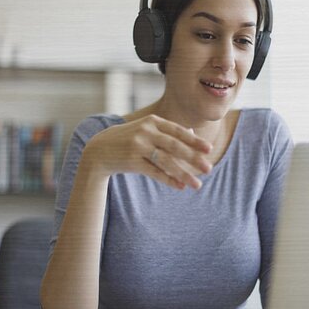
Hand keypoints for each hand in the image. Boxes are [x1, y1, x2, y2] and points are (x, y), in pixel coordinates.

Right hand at [83, 114, 212, 189]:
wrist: (99, 149)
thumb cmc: (129, 139)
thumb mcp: (147, 130)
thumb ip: (168, 131)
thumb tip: (193, 133)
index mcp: (152, 121)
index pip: (178, 131)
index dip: (194, 140)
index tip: (209, 149)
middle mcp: (146, 131)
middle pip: (175, 146)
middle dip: (193, 158)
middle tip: (208, 168)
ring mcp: (138, 146)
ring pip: (166, 161)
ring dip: (183, 174)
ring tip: (197, 184)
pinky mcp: (132, 161)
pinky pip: (154, 172)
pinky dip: (168, 180)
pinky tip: (180, 187)